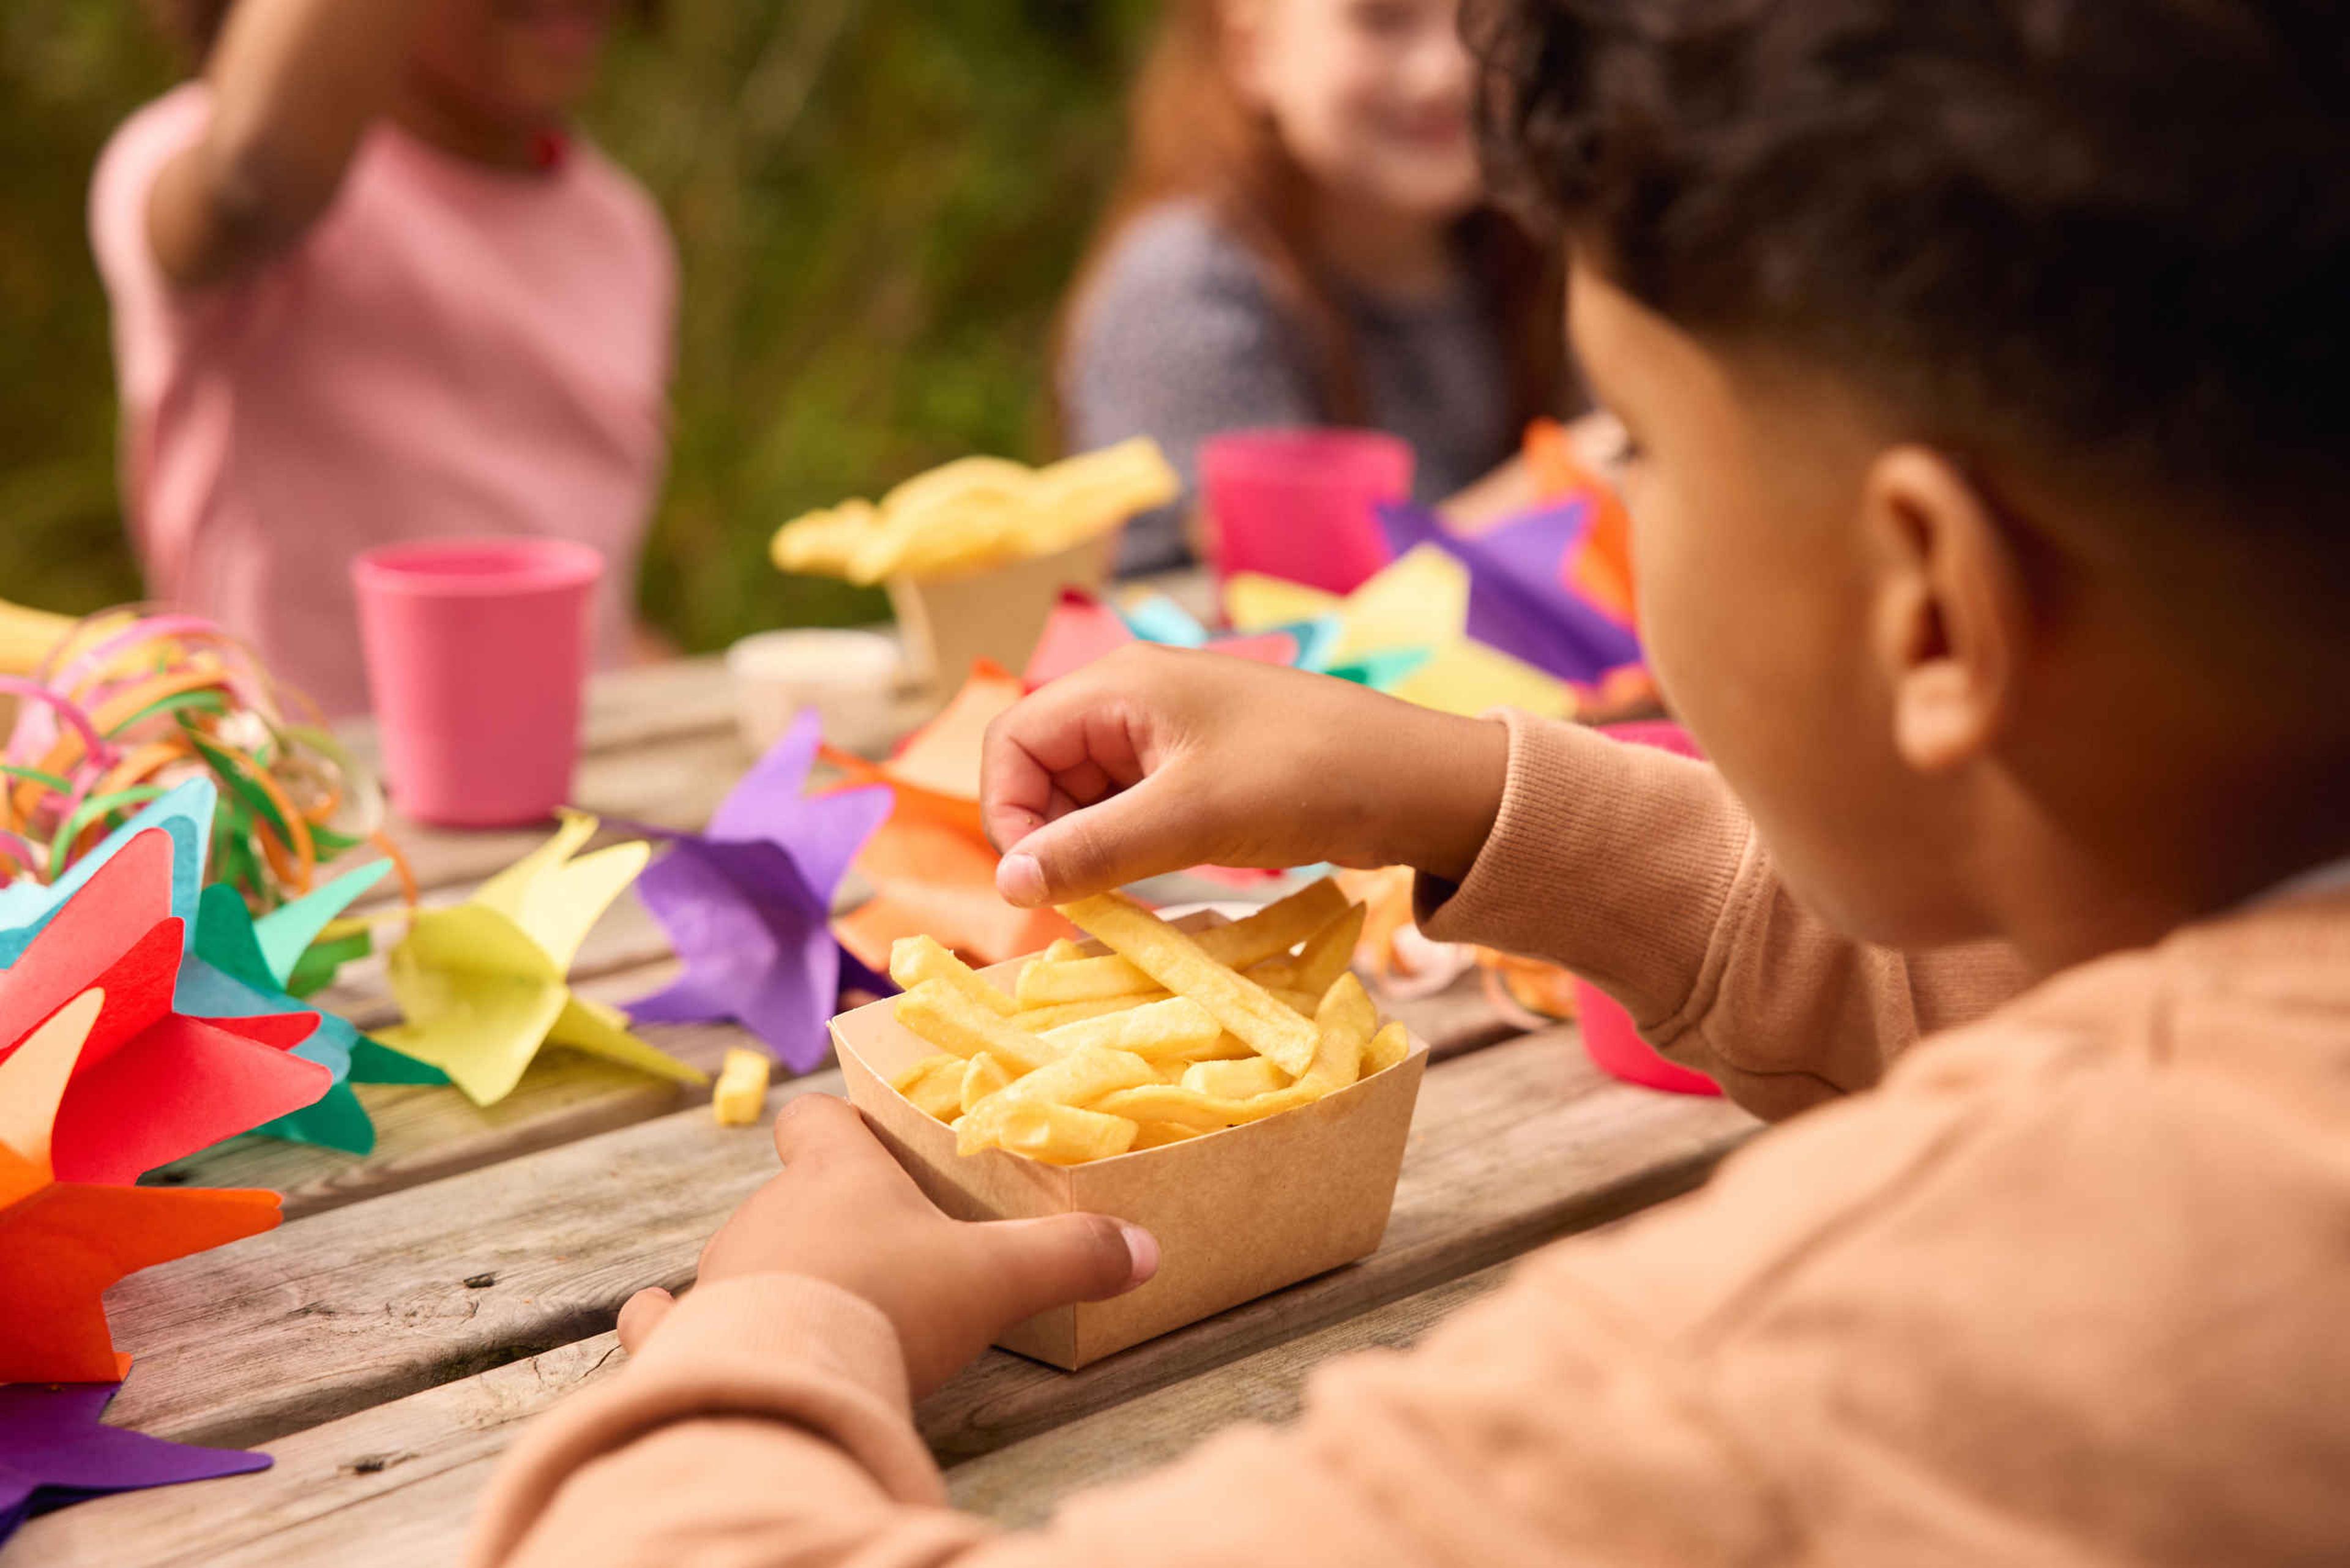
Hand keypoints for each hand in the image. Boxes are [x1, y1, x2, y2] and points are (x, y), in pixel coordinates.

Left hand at [617, 1096, 1156, 1395]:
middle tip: (869, 1261)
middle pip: (785, 1195)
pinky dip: (672, 1327)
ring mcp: (717, 1274)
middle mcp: (769, 1212)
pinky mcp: (683, 1335)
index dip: (836, 1124)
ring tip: (801, 1313)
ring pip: (734, 1257)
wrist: (790, 1381)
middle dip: (819, 1223)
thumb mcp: (999, 1277)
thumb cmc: (893, 1304)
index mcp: (840, 1177)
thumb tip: (1148, 1251)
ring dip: (759, 1277)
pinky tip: (672, 1332)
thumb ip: (1072, 1257)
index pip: (818, 1119)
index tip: (853, 1135)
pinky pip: (662, 1319)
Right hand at [982, 645, 1509, 906]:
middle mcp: (1133, 701)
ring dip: (1090, 851)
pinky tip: (1151, 887)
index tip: (1038, 882)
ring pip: (1087, 798)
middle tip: (1080, 903)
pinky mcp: (1199, 773)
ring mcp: (1167, 737)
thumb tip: (1009, 884)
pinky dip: (1128, 851)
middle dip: (1049, 837)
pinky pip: (1133, 811)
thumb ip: (1093, 849)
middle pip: (1043, 771)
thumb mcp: (1192, 817)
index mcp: (1121, 685)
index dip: (1008, 813)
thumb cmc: (1309, 777)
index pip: (1014, 742)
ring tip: (1118, 902)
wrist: (1420, 782)